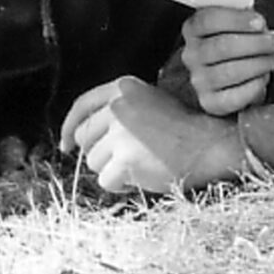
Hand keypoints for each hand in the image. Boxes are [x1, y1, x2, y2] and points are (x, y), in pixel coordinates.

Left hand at [60, 77, 245, 194]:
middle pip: (83, 138)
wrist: (207, 145)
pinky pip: (106, 180)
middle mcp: (118, 106)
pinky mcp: (124, 158)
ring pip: (93, 162)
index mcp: (122, 88)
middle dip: (99, 152)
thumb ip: (118, 109)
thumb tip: (78, 136)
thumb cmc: (182, 128)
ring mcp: (120, 132)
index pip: (82, 106)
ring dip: (111, 169)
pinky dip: (121, 184)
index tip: (65, 145)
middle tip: (125, 158)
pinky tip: (142, 175)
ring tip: (140, 163)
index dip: (69, 127)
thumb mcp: (149, 102)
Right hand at [180, 5, 273, 115]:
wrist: (217, 79)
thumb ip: (248, 23)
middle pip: (223, 46)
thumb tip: (271, 33)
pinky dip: (254, 85)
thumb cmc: (230, 47)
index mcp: (194, 29)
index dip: (237, 20)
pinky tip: (264, 77)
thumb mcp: (234, 26)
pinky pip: (234, 96)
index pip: (209, 20)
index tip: (260, 22)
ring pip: (230, 71)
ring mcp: (199, 80)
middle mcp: (191, 55)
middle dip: (257, 43)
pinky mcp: (210, 102)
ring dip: (261, 63)